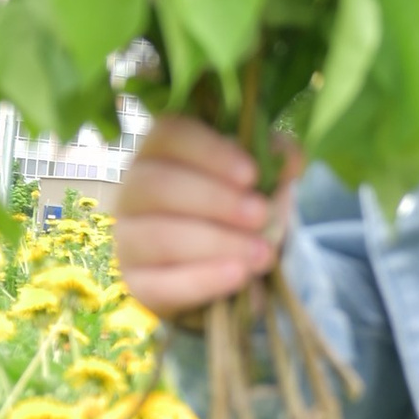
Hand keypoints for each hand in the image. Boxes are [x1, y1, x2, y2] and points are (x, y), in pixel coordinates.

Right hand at [113, 116, 296, 319]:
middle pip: (156, 184)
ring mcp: (128, 238)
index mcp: (160, 153)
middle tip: (260, 215)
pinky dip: (203, 280)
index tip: (251, 175)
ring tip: (262, 253)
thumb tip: (290, 158)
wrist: (223, 272)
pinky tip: (238, 275)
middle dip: (214, 199)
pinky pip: (161, 283)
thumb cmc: (237, 214)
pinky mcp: (136, 283)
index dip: (209, 152)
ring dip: (216, 243)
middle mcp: (132, 191)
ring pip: (158, 236)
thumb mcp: (259, 182)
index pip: (168, 135)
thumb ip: (275, 162)